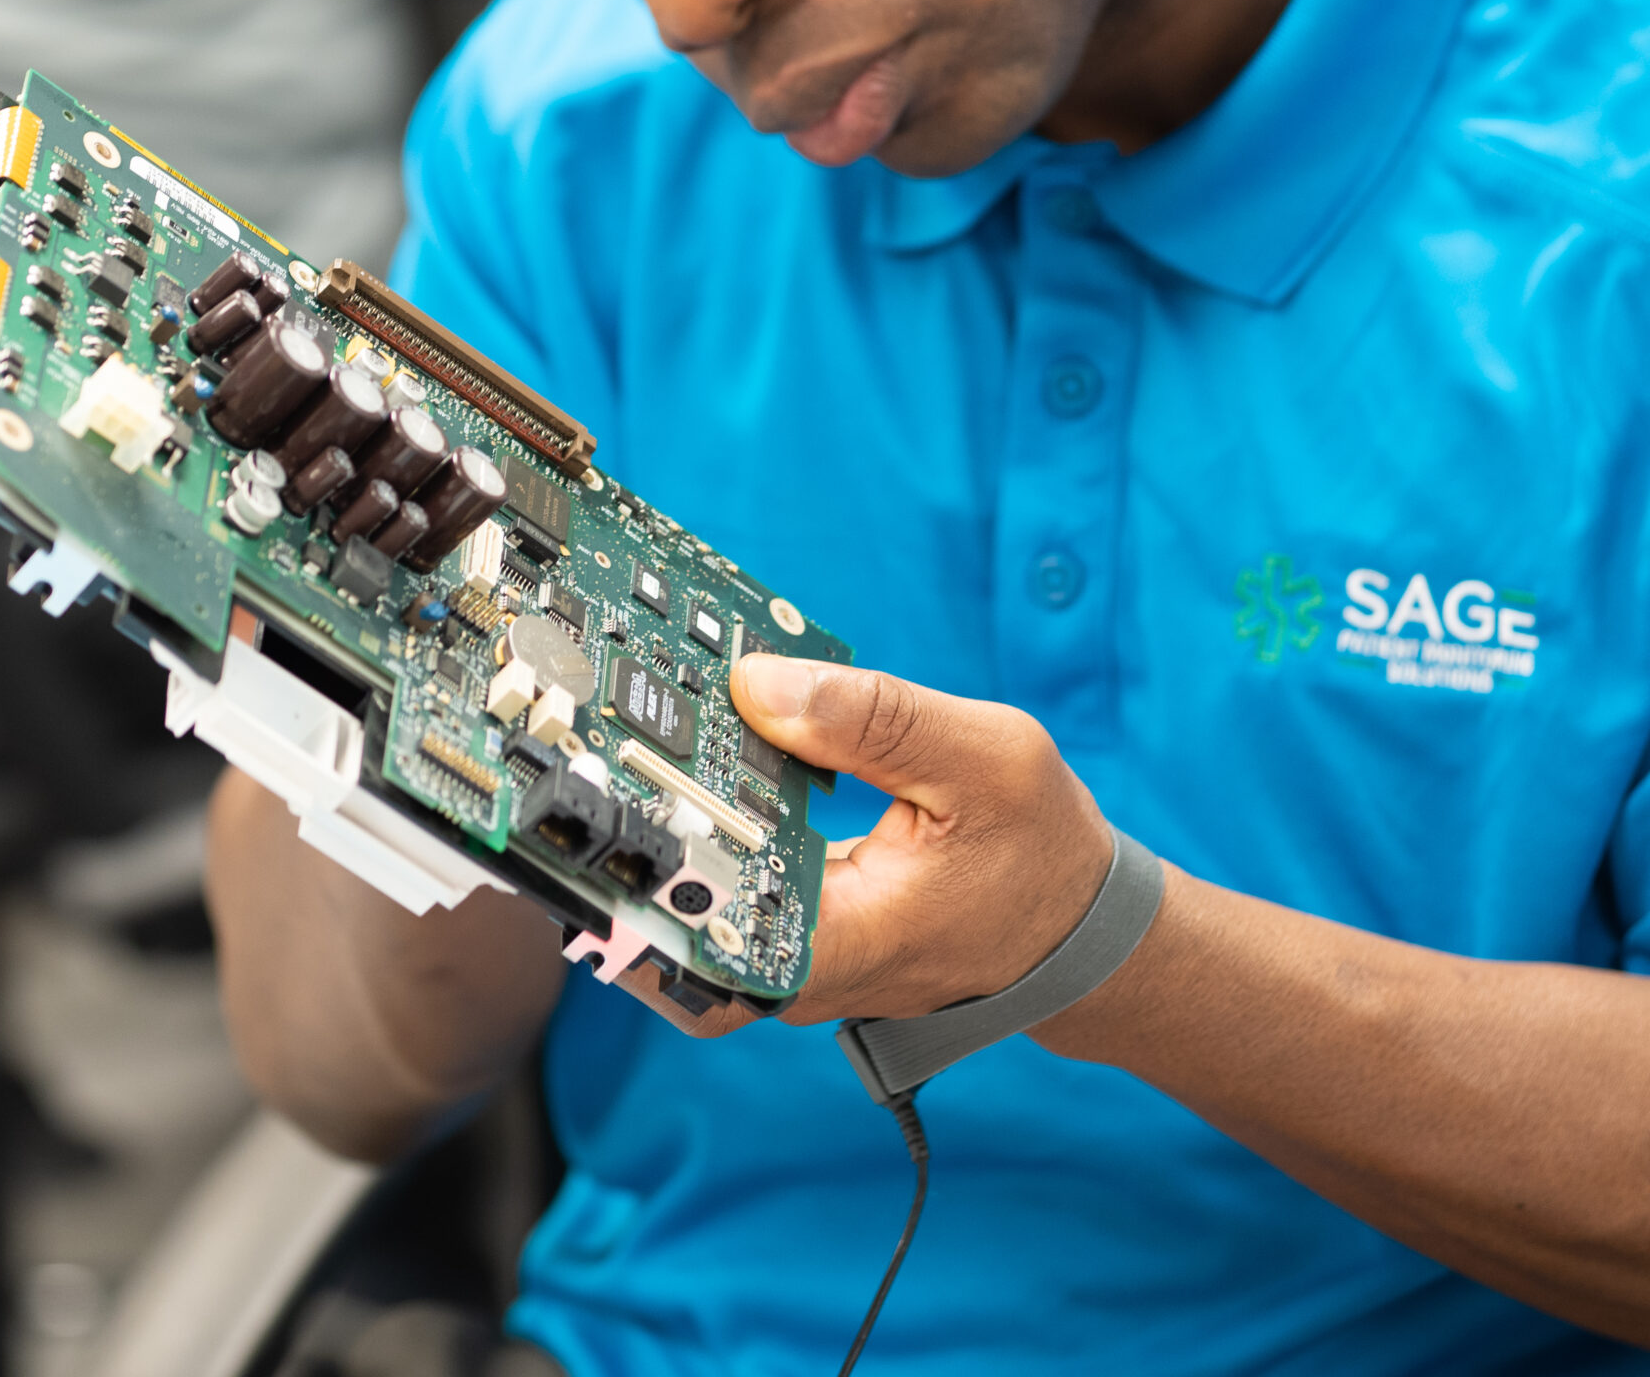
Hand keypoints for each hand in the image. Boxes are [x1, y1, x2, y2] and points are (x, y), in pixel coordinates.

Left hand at [618, 656, 1121, 1036]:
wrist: (1077, 926)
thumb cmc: (1043, 851)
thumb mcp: (986, 761)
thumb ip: (874, 719)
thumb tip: (758, 680)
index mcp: (838, 944)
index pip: (695, 924)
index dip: (627, 861)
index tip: (589, 783)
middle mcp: (792, 969)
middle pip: (660, 915)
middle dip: (611, 828)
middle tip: (572, 732)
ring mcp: (782, 956)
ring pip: (676, 901)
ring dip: (642, 820)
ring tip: (605, 724)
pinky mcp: (783, 927)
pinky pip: (713, 881)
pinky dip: (688, 819)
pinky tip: (671, 744)